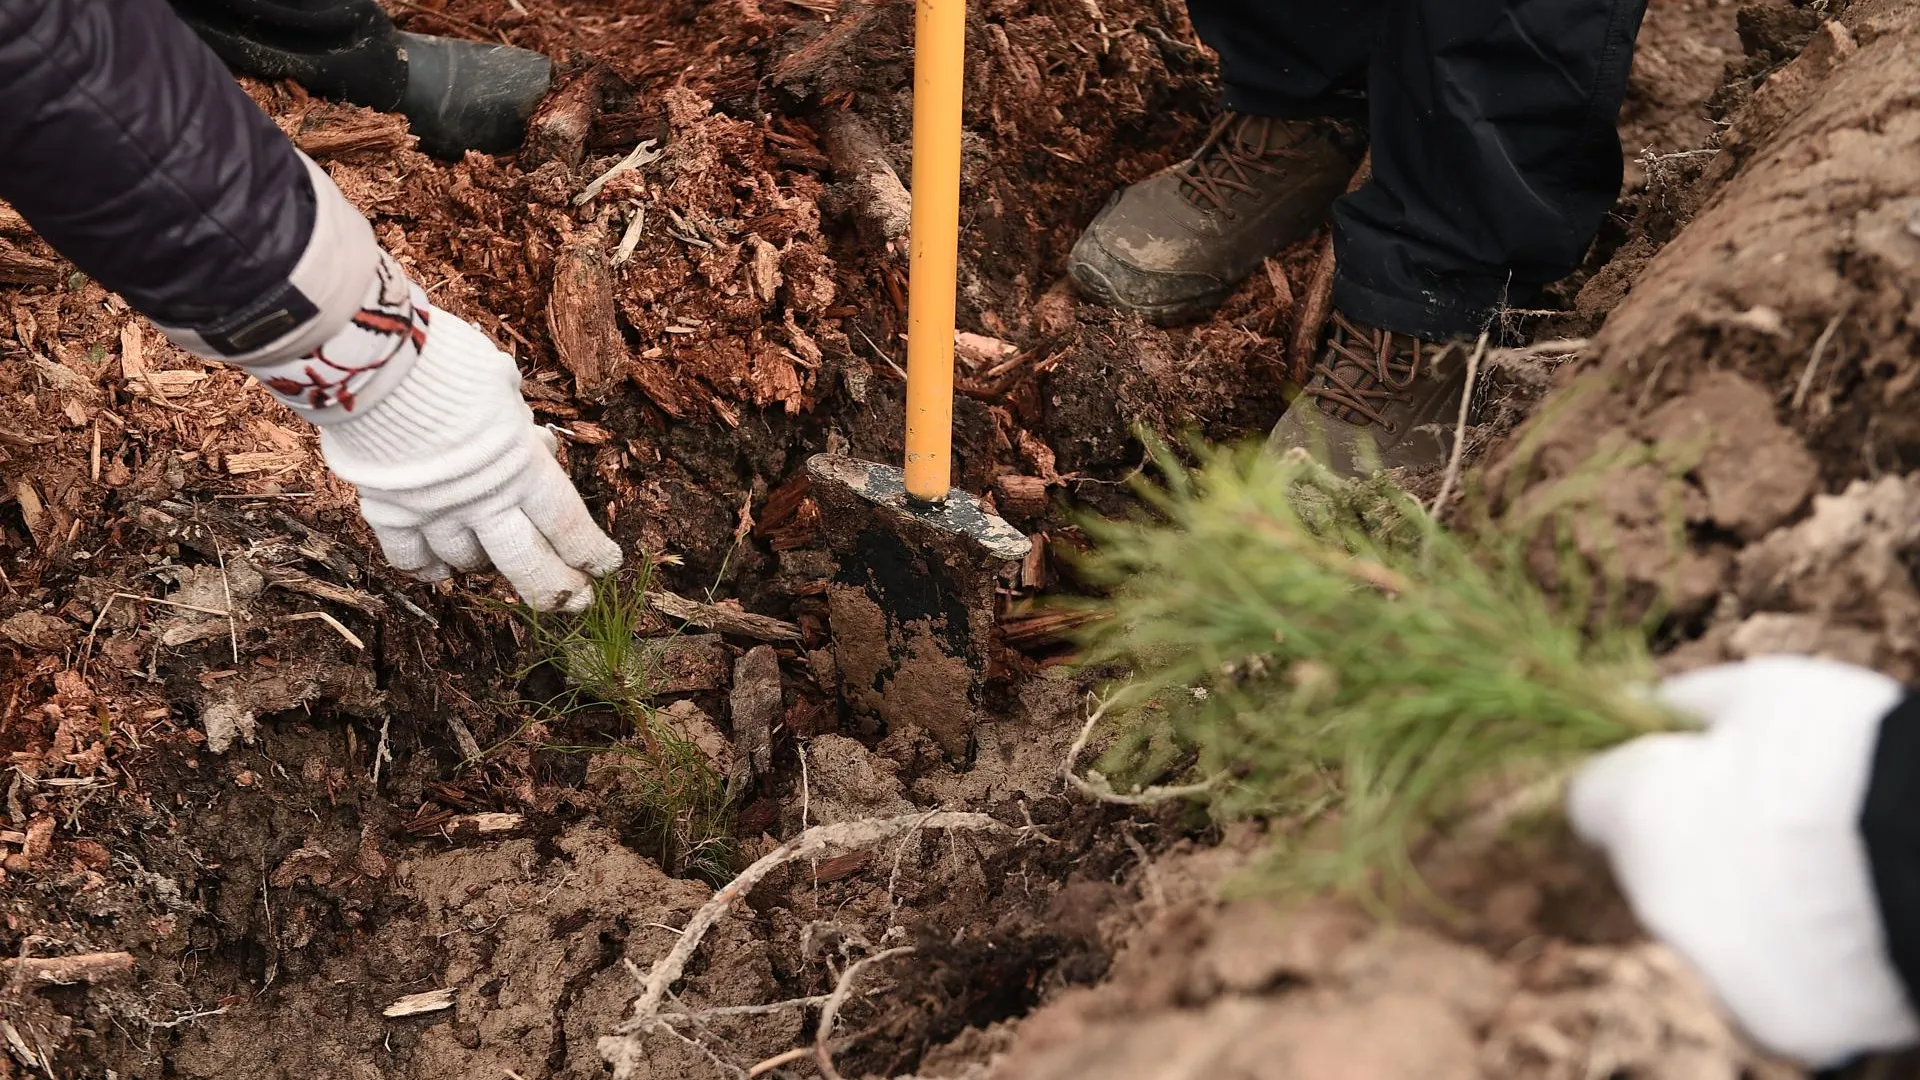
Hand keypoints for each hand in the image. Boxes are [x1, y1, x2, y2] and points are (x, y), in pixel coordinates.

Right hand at [314, 300, 621, 611]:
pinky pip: (410, 559)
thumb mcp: (503, 388)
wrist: (375, 365)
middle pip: (527, 563)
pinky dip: (426, 566)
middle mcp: (483, 502)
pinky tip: (437, 568)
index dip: (590, 552)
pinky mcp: (389, 513)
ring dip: (486, 564)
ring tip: (496, 559)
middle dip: (556, 589)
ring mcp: (435, 513)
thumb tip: (539, 447)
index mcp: (521, 469)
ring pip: (468, 563)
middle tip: (575, 601)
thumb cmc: (448, 363)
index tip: (605, 566)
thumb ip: (520, 429)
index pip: (567, 525)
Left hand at [1567, 655, 1919, 1066]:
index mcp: (1637, 815)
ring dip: (1747, 904)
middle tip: (1777, 820)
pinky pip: (1770, 980)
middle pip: (1653, 866)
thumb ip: (1685, 706)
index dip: (1639, 779)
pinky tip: (1844, 923)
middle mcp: (1657, 900)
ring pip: (1712, 928)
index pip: (1591, 799)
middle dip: (1696, 844)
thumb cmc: (1846, 756)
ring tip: (1827, 873)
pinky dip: (1796, 957)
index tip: (1684, 769)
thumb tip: (1646, 703)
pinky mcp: (1775, 1020)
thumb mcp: (1757, 692)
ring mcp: (1714, 968)